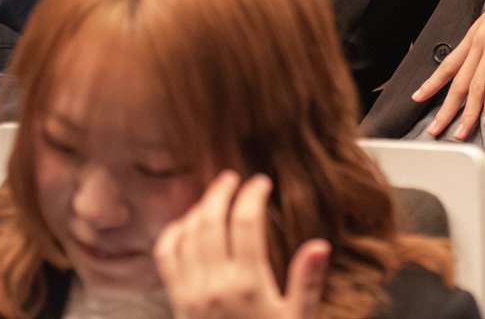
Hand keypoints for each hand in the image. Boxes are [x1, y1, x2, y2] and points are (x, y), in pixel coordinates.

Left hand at [156, 172, 327, 318]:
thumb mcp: (298, 318)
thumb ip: (306, 281)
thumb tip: (318, 246)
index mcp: (248, 284)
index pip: (246, 222)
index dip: (252, 194)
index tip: (261, 183)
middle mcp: (214, 285)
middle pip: (211, 220)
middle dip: (221, 191)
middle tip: (233, 178)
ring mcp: (190, 294)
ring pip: (186, 234)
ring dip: (198, 209)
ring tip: (214, 197)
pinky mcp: (176, 303)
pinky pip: (166, 257)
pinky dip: (173, 234)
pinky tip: (187, 225)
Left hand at [412, 0, 484, 138]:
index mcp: (475, 34)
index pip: (448, 63)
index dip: (432, 82)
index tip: (418, 96)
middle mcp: (478, 41)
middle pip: (456, 81)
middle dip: (444, 108)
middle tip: (435, 129)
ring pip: (473, 86)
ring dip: (466, 113)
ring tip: (460, 132)